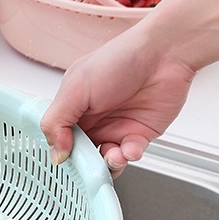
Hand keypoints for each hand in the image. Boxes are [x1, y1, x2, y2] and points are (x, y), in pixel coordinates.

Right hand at [40, 28, 195, 175]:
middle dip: (85, 164)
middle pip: (82, 154)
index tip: (64, 162)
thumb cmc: (119, 59)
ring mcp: (117, 127)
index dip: (61, 153)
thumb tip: (55, 152)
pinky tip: (130, 148)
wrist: (163, 54)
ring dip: (108, 164)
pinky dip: (128, 156)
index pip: (59, 139)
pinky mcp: (140, 134)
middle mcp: (94, 119)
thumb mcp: (75, 88)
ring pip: (105, 160)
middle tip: (89, 165)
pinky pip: (129, 155)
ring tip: (113, 156)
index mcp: (73, 107)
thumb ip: (58, 121)